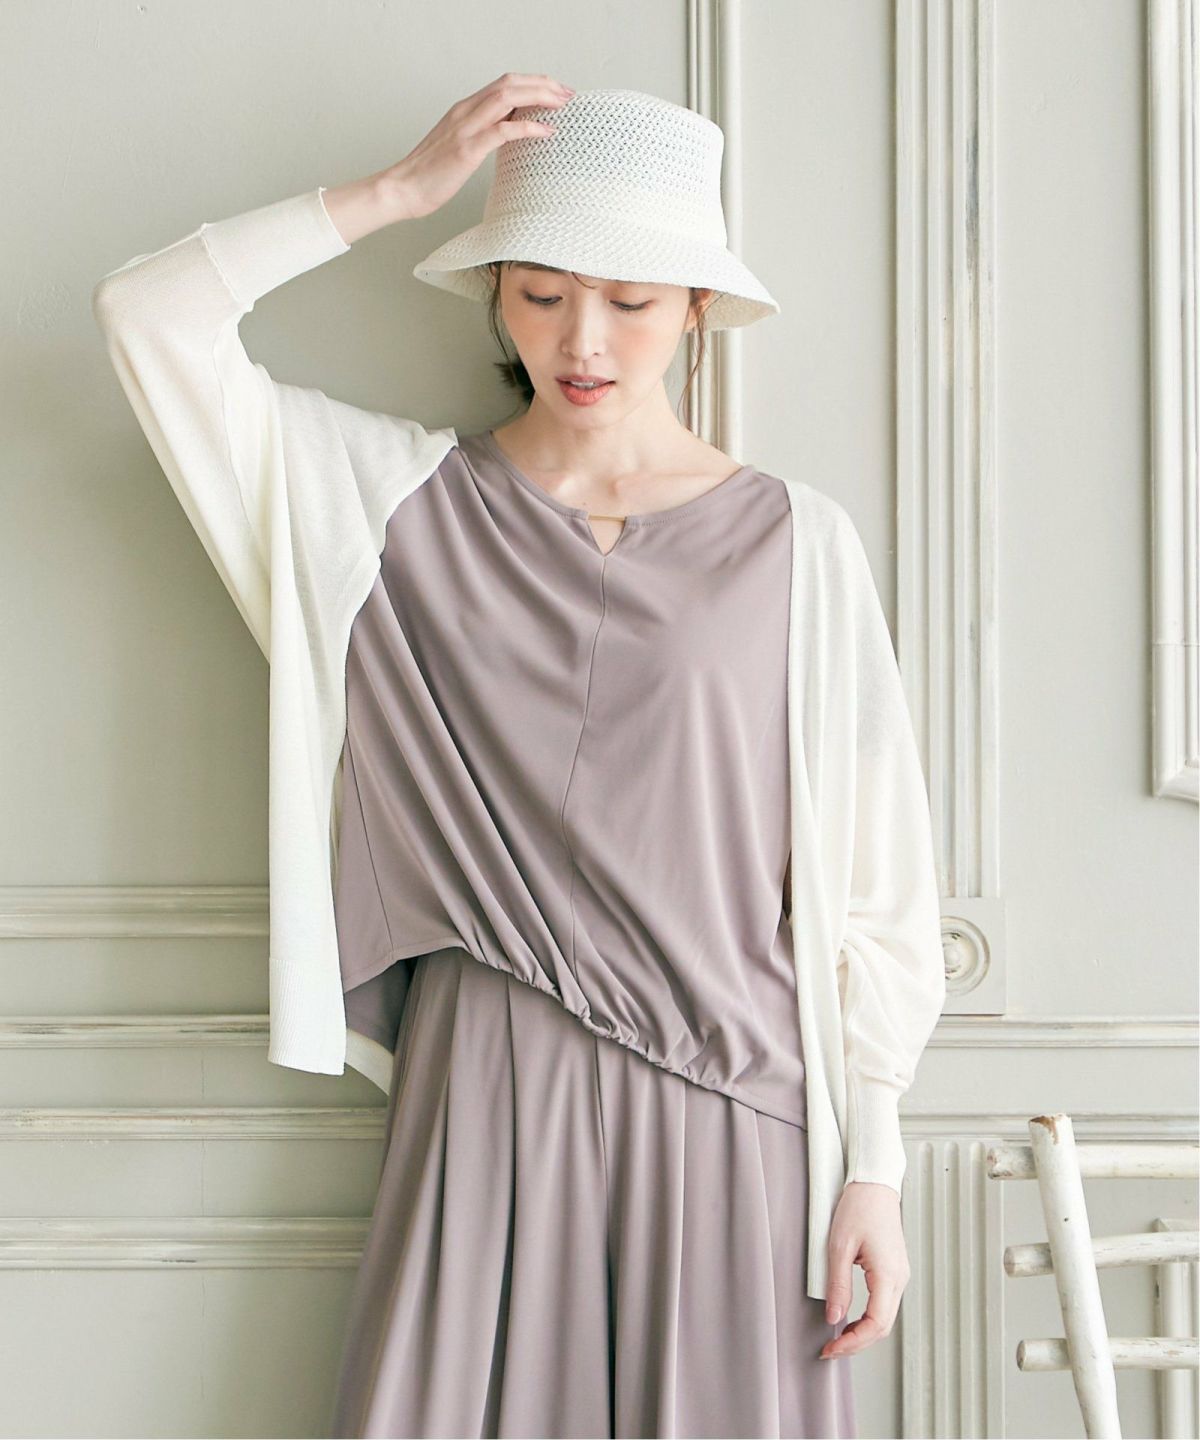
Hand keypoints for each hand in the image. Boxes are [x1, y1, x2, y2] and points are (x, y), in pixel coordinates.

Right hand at [389, 73, 574, 220]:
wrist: (404, 189)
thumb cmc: (431, 174)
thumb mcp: (460, 146)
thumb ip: (482, 134)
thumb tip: (509, 132)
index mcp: (465, 109)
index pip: (504, 83)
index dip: (533, 83)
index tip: (555, 92)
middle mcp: (466, 111)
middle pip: (509, 83)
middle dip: (542, 84)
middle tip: (567, 94)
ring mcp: (466, 128)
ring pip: (507, 97)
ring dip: (539, 97)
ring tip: (561, 104)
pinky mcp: (467, 149)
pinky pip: (503, 131)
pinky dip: (528, 127)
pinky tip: (545, 130)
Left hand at [818, 1180, 910, 1358]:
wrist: (874, 1183)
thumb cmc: (859, 1207)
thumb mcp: (839, 1245)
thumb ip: (837, 1285)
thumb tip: (834, 1318)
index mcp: (888, 1275)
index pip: (876, 1324)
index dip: (854, 1343)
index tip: (832, 1348)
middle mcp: (899, 1279)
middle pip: (883, 1327)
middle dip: (857, 1344)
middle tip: (831, 1350)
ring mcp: (899, 1275)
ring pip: (885, 1318)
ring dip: (863, 1333)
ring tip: (838, 1339)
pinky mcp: (894, 1270)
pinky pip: (885, 1304)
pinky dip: (869, 1319)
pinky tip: (852, 1320)